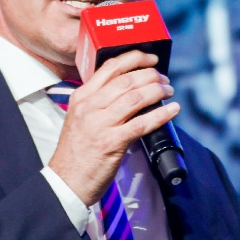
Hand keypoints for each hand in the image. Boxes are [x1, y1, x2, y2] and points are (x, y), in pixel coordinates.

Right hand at [49, 51, 179, 205]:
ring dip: (158, 91)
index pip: (110, 67)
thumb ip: (98, 102)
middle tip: (164, 78)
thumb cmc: (76, 152)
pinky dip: (161, 114)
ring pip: (135, 98)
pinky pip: (142, 123)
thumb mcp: (79, 118)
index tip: (150, 58)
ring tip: (169, 90)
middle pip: (126, 80)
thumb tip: (128, 90)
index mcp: (81, 97)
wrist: (66, 180)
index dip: (134, 58)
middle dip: (151, 75)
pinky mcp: (112, 142)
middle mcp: (90, 107)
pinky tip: (172, 110)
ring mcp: (100, 124)